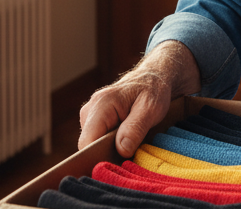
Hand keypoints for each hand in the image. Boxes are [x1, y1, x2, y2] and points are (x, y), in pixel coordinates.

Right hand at [77, 40, 201, 155]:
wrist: (153, 78)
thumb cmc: (153, 90)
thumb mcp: (151, 108)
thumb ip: (135, 128)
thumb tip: (121, 150)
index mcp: (101, 105)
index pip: (87, 142)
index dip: (99, 157)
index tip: (118, 163)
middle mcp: (90, 110)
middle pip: (88, 146)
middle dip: (106, 154)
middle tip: (130, 154)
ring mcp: (90, 115)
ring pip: (92, 145)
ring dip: (109, 150)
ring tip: (131, 143)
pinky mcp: (94, 121)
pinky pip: (97, 140)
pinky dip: (110, 145)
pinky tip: (126, 140)